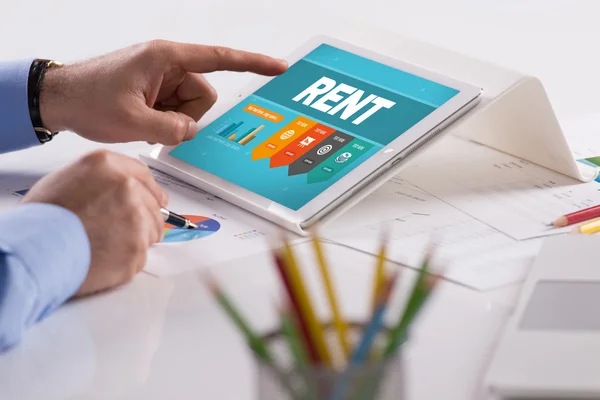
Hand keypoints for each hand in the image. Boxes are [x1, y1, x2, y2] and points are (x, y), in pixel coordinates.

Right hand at [22, 150, 166, 295]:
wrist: (35, 251)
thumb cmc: (43, 219)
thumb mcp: (67, 179)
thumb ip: (102, 180)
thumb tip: (125, 189)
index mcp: (107, 166)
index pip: (144, 175)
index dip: (151, 190)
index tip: (158, 199)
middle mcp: (127, 187)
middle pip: (152, 205)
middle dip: (143, 220)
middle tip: (121, 232)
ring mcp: (136, 217)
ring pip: (151, 231)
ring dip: (136, 240)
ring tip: (106, 246)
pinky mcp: (137, 246)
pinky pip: (141, 256)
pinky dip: (127, 260)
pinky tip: (105, 258)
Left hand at [39, 40, 286, 144]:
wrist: (59, 98)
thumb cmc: (88, 99)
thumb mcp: (132, 121)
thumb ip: (172, 130)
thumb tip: (191, 130)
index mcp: (166, 58)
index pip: (220, 58)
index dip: (253, 63)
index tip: (278, 67)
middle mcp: (168, 63)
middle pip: (203, 94)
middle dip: (186, 115)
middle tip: (155, 122)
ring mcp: (162, 76)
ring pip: (191, 106)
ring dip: (173, 120)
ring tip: (143, 121)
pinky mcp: (156, 88)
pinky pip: (177, 109)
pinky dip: (165, 120)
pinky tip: (142, 121)